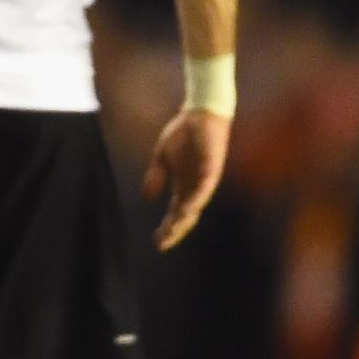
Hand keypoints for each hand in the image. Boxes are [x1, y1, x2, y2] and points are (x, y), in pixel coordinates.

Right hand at [143, 107, 228, 249]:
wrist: (199, 114)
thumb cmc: (183, 134)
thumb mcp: (162, 158)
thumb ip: (156, 178)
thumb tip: (146, 198)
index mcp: (184, 185)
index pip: (176, 213)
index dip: (167, 228)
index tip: (156, 242)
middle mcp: (196, 186)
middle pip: (187, 215)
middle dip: (176, 230)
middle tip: (163, 244)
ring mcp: (205, 178)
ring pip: (196, 204)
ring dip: (186, 219)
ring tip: (174, 231)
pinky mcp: (212, 167)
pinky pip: (205, 187)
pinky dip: (197, 199)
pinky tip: (188, 209)